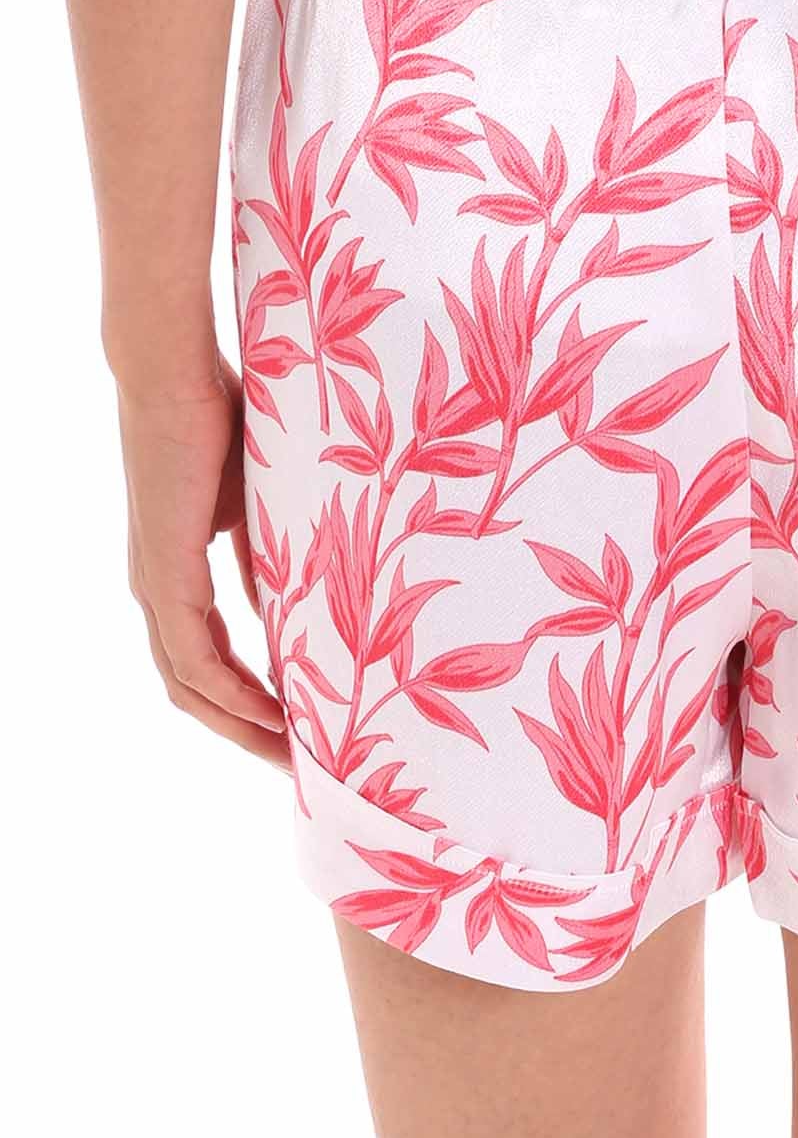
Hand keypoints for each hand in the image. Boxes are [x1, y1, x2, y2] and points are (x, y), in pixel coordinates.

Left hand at [118, 355, 287, 765]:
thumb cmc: (220, 417)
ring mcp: (155, 587)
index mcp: (176, 572)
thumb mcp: (261, 503)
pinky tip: (274, 712)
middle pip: (193, 692)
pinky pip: (195, 658)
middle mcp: (157, 590)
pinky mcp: (163, 576)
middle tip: (302, 765)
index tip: (300, 726)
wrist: (174, 372)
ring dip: (241, 726)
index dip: (249, 699)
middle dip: (247, 732)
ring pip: (189, 687)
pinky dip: (233, 693)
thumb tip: (297, 605)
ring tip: (293, 754)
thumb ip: (270, 556)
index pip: (206, 659)